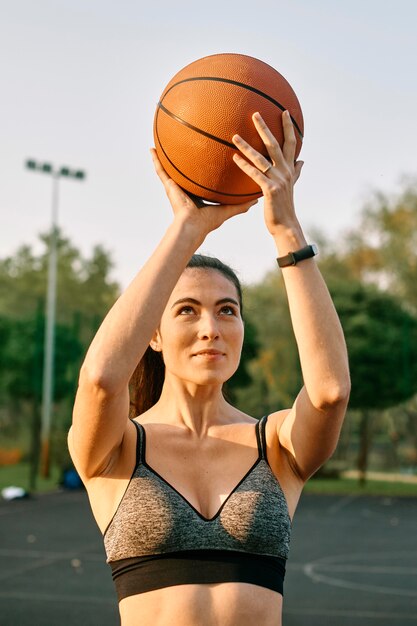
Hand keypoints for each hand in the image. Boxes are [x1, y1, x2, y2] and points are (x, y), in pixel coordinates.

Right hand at [150, 149, 257, 237]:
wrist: (192, 226)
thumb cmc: (207, 221)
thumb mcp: (226, 210)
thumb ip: (240, 204)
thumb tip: (255, 200)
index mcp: (198, 193)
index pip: (201, 177)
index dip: (204, 167)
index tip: (208, 154)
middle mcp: (186, 187)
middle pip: (185, 169)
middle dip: (184, 157)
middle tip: (185, 140)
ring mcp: (176, 185)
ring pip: (170, 167)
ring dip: (166, 155)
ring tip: (163, 139)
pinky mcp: (169, 185)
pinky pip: (160, 170)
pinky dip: (155, 160)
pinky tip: (151, 149)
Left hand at [232, 111, 303, 235]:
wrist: (285, 225)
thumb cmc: (284, 206)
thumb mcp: (291, 187)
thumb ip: (296, 173)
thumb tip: (302, 161)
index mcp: (289, 169)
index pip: (290, 143)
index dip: (288, 127)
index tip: (284, 112)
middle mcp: (285, 171)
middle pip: (274, 145)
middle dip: (264, 128)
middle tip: (255, 114)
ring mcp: (278, 180)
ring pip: (261, 158)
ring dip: (247, 146)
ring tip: (234, 136)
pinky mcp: (270, 190)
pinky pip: (255, 174)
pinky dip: (244, 165)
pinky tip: (234, 158)